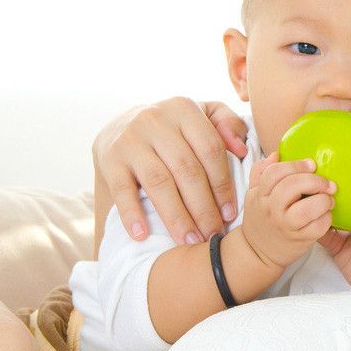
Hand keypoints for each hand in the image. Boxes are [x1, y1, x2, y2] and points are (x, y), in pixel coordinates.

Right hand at [94, 98, 247, 243]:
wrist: (121, 127)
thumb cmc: (174, 129)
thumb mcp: (203, 116)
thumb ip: (228, 124)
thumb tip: (241, 149)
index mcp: (184, 109)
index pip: (210, 150)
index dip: (222, 185)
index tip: (230, 214)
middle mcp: (155, 120)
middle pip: (187, 169)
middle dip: (203, 208)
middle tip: (213, 235)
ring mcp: (130, 139)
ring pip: (159, 182)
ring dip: (176, 216)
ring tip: (190, 241)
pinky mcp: (110, 159)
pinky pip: (122, 190)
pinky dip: (132, 214)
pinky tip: (142, 235)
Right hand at [240, 153, 336, 268]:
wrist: (257, 253)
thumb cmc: (261, 219)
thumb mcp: (254, 195)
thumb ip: (261, 173)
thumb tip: (276, 154)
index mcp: (260, 195)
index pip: (274, 172)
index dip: (296, 165)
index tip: (312, 164)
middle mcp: (271, 209)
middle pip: (291, 186)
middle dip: (314, 180)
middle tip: (327, 183)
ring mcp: (285, 226)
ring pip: (306, 209)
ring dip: (323, 200)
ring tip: (329, 199)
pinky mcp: (299, 241)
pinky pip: (317, 227)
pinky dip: (326, 219)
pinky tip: (327, 215)